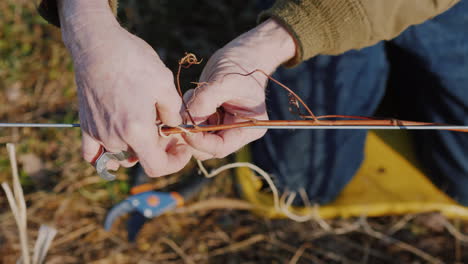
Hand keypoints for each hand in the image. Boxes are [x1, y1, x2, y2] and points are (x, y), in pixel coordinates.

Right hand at [58, 0, 190, 175]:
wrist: (97, 44)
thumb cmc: (133, 61)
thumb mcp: (165, 85)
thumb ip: (174, 113)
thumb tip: (175, 126)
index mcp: (137, 131)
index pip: (157, 167)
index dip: (174, 162)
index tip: (181, 149)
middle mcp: (115, 138)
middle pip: (141, 158)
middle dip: (158, 149)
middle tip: (167, 127)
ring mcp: (97, 133)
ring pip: (121, 155)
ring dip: (136, 147)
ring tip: (145, 123)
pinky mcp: (85, 125)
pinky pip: (93, 153)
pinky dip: (105, 153)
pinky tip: (117, 140)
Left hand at [183, 19, 295, 159]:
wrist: (243, 53)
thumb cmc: (240, 65)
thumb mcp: (223, 81)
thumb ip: (204, 102)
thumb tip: (183, 122)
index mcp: (248, 128)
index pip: (220, 147)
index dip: (199, 142)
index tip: (183, 128)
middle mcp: (236, 132)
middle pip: (206, 148)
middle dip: (191, 132)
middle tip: (182, 110)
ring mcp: (223, 127)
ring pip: (196, 137)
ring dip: (188, 120)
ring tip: (194, 95)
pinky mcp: (211, 119)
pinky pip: (193, 124)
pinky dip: (187, 112)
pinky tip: (194, 94)